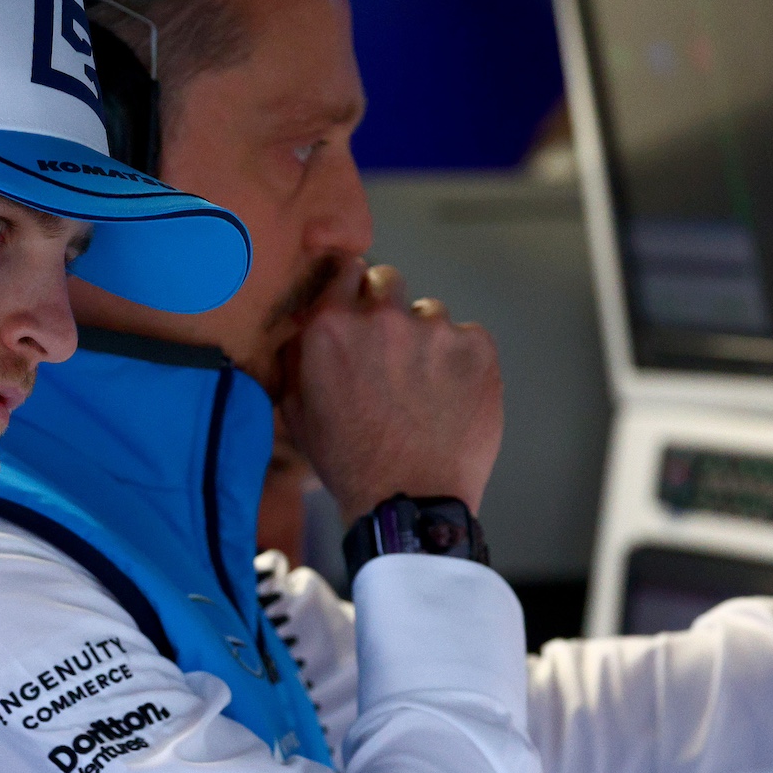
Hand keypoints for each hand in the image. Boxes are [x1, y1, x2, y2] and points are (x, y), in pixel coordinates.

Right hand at [280, 261, 502, 521]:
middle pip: (387, 280)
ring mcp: (434, 330)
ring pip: (430, 312)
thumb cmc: (350, 464)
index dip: (350, 290)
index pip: (344, 269)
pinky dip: (462, 360)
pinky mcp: (477, 348)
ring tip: (422, 387)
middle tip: (389, 350)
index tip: (356, 309)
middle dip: (386, 307)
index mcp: (330, 326)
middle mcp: (382, 317)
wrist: (410, 503)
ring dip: (425, 338)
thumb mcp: (297, 411)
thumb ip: (295, 356)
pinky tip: (450, 396)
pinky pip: (469, 337)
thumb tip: (299, 323)